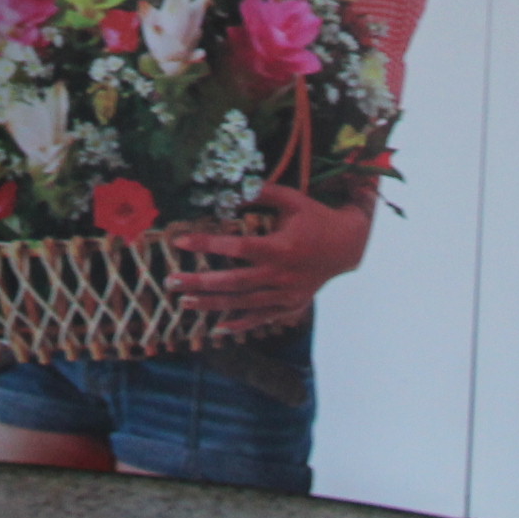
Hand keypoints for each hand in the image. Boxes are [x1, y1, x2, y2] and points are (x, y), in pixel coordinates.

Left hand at [165, 184, 375, 330]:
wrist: (348, 247)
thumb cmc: (315, 218)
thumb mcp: (292, 198)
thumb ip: (261, 193)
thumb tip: (230, 189)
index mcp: (281, 247)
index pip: (237, 248)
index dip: (207, 245)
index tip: (180, 241)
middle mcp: (282, 275)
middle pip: (234, 283)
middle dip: (200, 283)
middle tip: (171, 281)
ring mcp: (287, 295)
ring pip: (243, 304)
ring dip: (212, 304)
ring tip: (183, 302)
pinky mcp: (291, 306)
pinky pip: (262, 318)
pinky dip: (240, 323)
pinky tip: (217, 327)